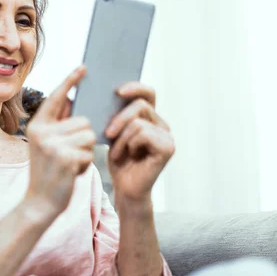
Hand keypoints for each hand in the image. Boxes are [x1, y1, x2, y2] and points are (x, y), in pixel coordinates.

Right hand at [24, 66, 95, 216]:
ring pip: (90, 135)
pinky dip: (86, 164)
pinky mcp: (65, 158)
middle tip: (70, 155)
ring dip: (86, 151)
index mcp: (37, 125)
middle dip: (85, 138)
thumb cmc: (49, 172)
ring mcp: (52, 145)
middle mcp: (42, 132)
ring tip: (71, 163)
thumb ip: (59, 123)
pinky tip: (72, 173)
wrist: (39, 203)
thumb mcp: (48, 144)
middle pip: (83, 121)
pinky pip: (90, 153)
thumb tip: (73, 99)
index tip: (84, 67)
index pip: (57, 97)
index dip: (70, 81)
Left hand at [105, 82, 174, 202]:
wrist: (125, 188)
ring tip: (118, 153)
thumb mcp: (113, 133)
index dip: (135, 87)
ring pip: (138, 122)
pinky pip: (143, 134)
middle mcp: (162, 124)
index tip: (117, 91)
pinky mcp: (168, 147)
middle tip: (108, 133)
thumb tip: (107, 93)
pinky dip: (129, 144)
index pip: (147, 93)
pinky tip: (128, 156)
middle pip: (140, 105)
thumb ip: (116, 115)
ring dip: (122, 138)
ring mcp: (167, 136)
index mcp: (150, 118)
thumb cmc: (119, 161)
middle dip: (119, 118)